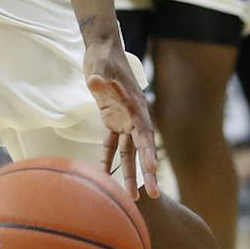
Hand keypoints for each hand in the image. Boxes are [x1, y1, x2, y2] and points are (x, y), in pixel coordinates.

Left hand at [83, 36, 158, 197]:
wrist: (103, 49)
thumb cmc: (103, 57)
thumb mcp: (100, 65)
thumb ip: (99, 76)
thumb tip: (95, 81)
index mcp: (135, 105)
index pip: (144, 132)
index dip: (149, 151)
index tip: (153, 169)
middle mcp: (134, 116)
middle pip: (142, 148)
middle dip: (148, 172)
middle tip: (155, 196)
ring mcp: (124, 120)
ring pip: (129, 152)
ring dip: (130, 174)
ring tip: (133, 199)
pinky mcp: (112, 121)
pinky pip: (111, 145)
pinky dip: (107, 161)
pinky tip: (104, 179)